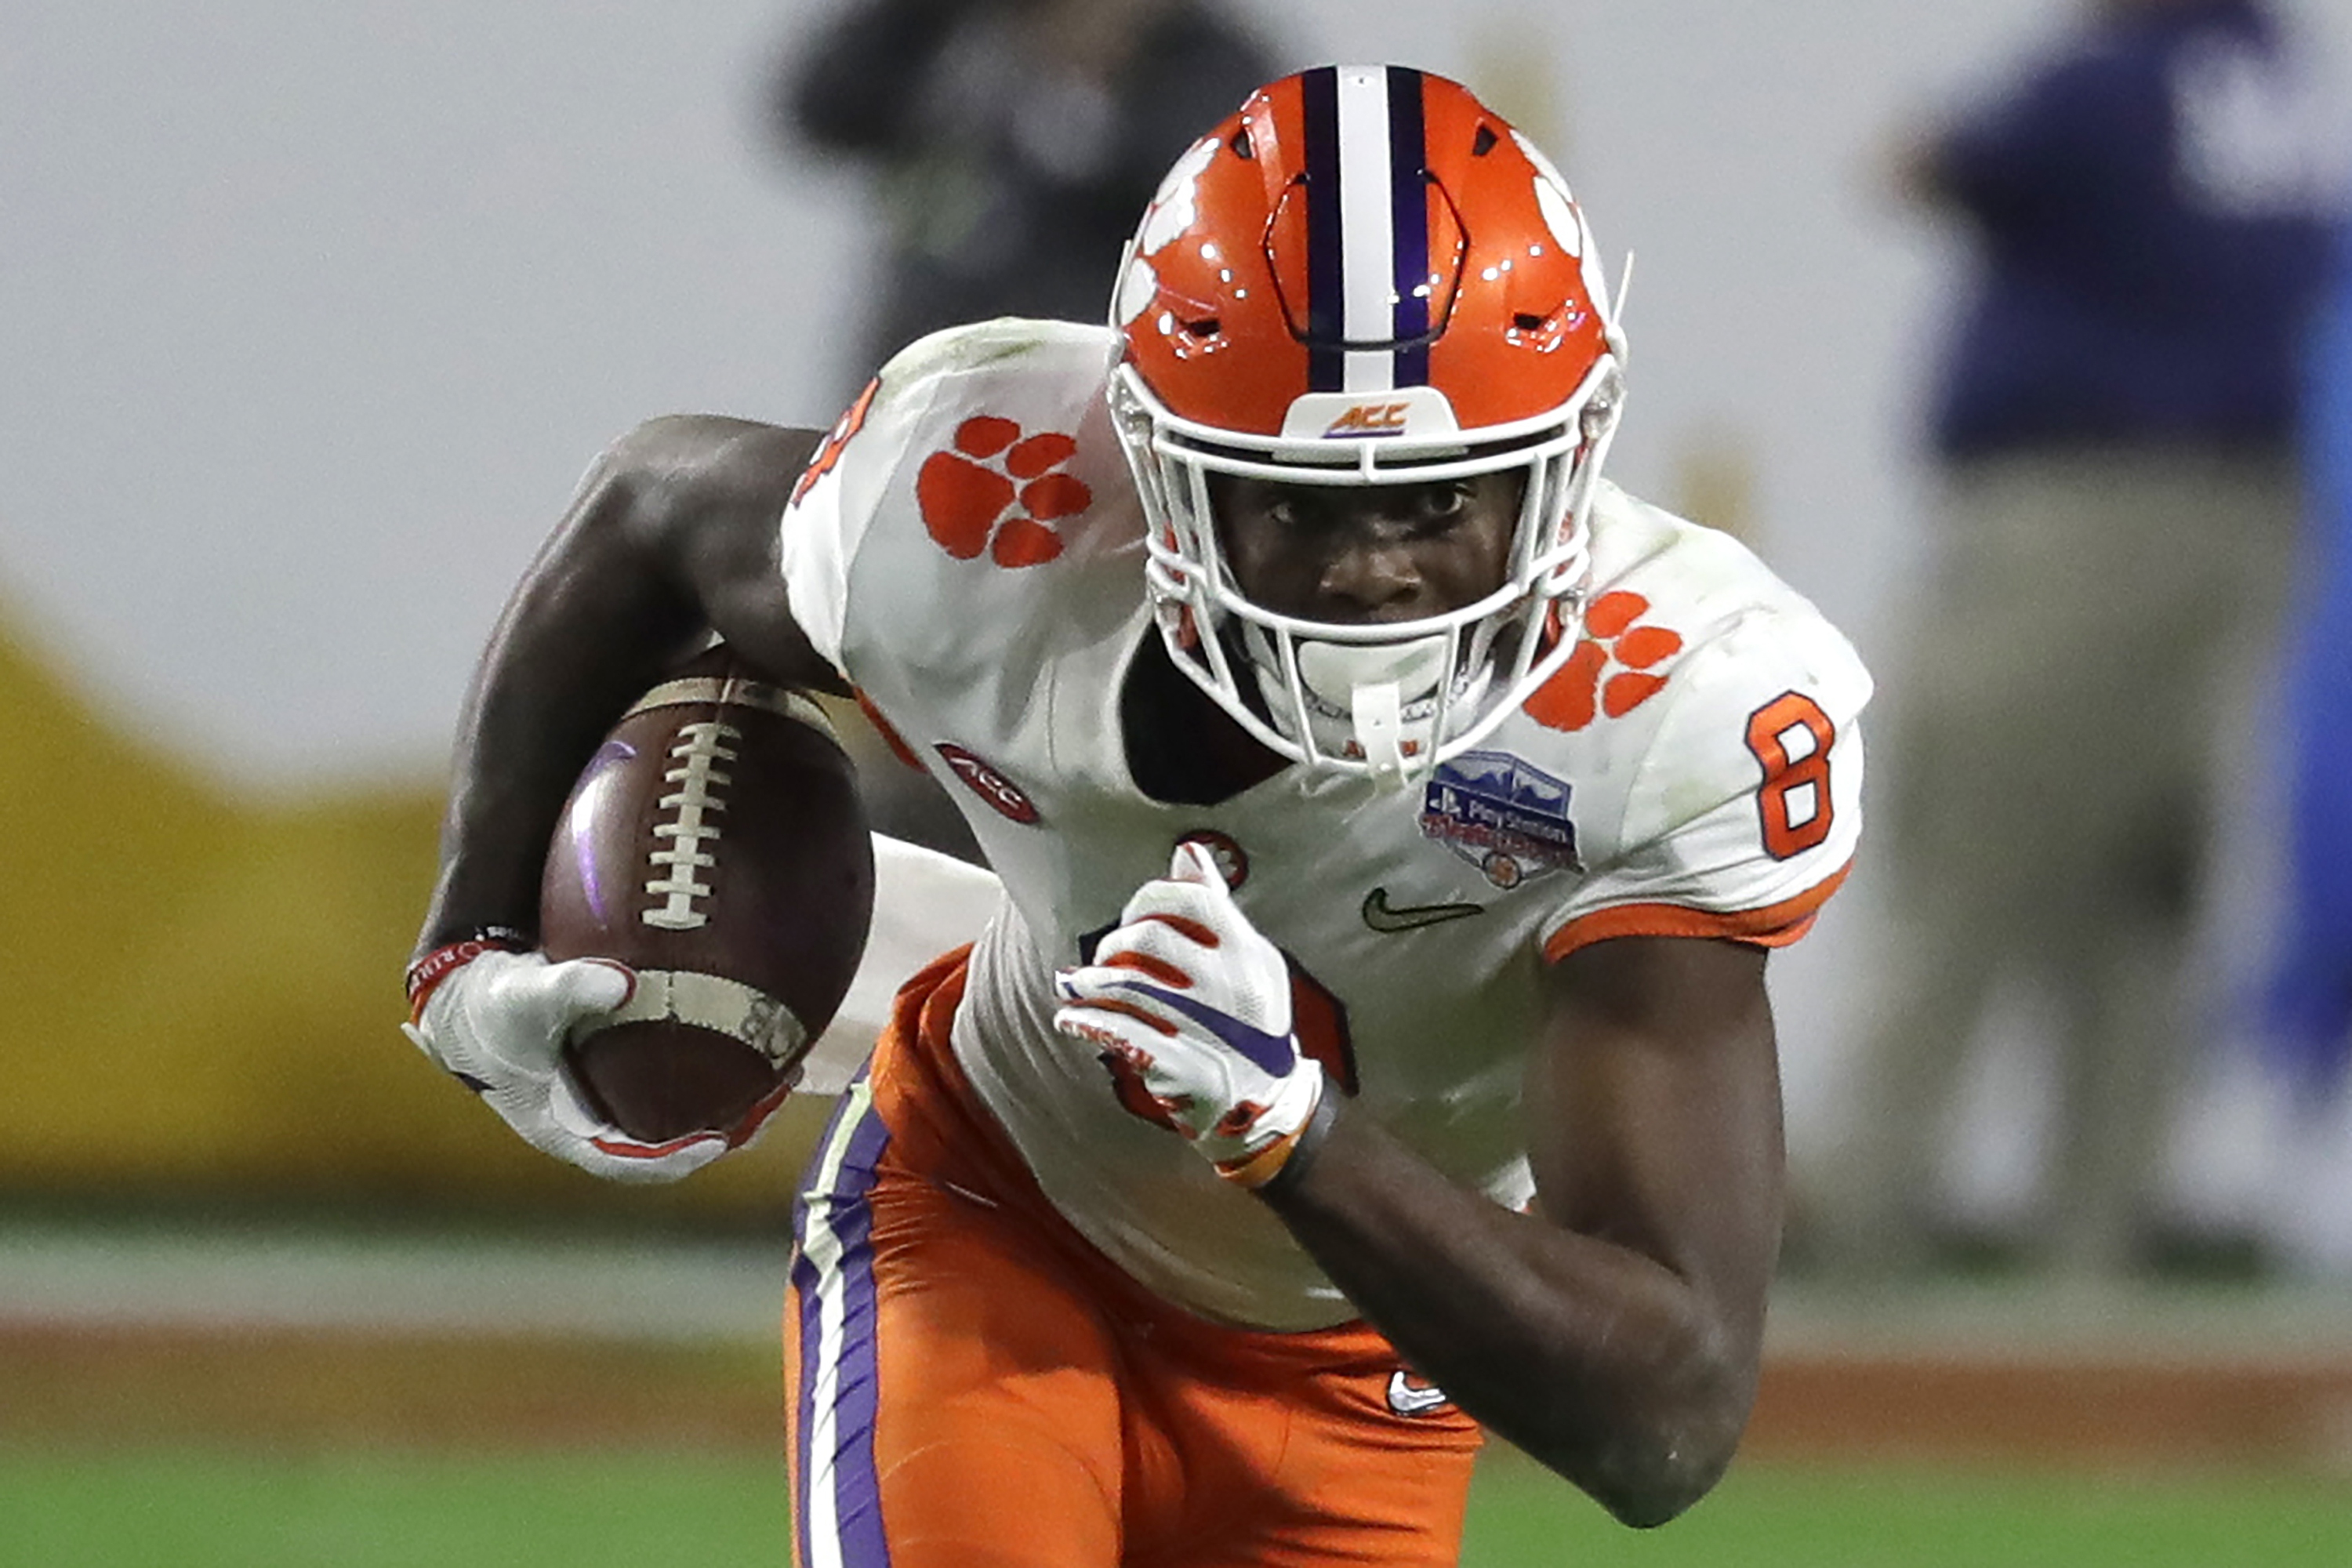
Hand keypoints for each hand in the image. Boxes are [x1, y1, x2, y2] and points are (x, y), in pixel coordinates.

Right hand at [403, 943, 745, 1182]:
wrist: (468, 996)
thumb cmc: (491, 1005)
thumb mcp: (524, 996)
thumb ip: (571, 989)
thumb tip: (623, 982)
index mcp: (564, 1129)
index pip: (625, 1161)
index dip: (671, 1159)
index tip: (715, 1142)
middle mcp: (592, 1124)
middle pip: (667, 1147)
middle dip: (721, 1133)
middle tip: (770, 1107)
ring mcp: (607, 1102)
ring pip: (677, 1118)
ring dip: (728, 1105)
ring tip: (780, 1078)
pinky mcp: (619, 1076)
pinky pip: (674, 1084)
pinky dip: (712, 1071)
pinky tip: (752, 1040)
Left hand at [1053, 843, 1323, 1186]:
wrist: (1265, 1104)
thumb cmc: (1246, 1023)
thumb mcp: (1245, 963)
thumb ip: (1215, 908)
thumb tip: (1187, 852)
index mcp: (1251, 953)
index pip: (1191, 900)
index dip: (1148, 902)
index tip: (1133, 919)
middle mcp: (1235, 987)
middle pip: (1151, 941)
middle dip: (1114, 945)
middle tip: (1104, 960)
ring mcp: (1211, 1030)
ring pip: (1129, 987)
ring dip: (1090, 982)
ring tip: (1076, 985)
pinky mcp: (1185, 1069)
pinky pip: (1121, 1034)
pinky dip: (1086, 1022)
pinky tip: (1070, 1018)